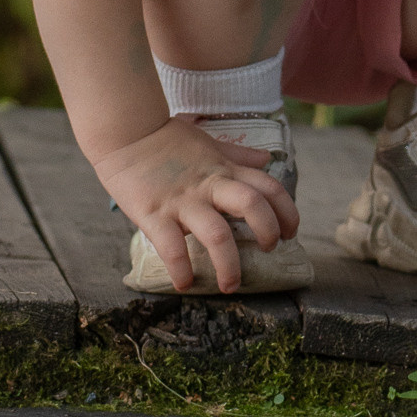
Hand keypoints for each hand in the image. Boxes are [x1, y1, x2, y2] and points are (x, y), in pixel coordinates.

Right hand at [91, 117, 295, 295]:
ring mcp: (183, 201)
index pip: (269, 187)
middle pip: (252, 206)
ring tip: (230, 285)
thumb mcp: (208, 143)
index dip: (287, 211)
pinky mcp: (154, 214)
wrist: (125, 131)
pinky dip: (180, 270)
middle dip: (268, 232)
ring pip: (217, 234)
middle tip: (268, 251)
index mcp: (224, 169)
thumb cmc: (166, 138)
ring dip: (229, 265)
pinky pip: (172, 247)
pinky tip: (185, 284)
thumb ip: (237, 155)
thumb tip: (265, 159)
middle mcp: (209, 185)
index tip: (290, 232)